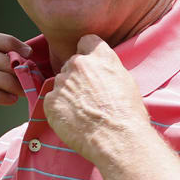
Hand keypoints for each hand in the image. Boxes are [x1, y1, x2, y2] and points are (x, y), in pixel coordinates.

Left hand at [43, 34, 150, 165]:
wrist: (118, 138)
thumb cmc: (127, 113)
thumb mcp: (125, 80)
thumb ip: (107, 68)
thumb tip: (100, 68)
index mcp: (98, 56)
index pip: (86, 41)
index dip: (88, 54)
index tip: (91, 66)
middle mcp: (78, 64)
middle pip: (71, 64)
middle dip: (77, 76)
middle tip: (88, 96)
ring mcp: (62, 82)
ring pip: (61, 83)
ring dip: (67, 93)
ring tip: (82, 112)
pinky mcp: (51, 101)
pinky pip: (51, 100)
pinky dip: (59, 108)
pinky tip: (73, 120)